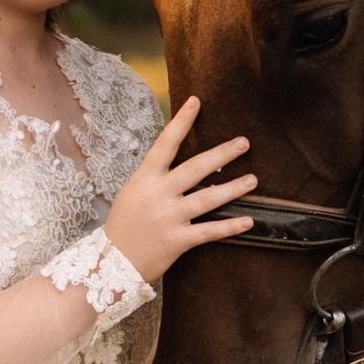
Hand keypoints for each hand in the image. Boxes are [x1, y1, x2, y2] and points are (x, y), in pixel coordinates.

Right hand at [101, 97, 255, 284]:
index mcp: (144, 179)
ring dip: (233, 188)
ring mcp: (168, 218)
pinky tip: (248, 220)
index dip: (181, 122)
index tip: (196, 102)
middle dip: (222, 154)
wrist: (110, 262)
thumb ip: (155, 177)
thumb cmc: (123, 225)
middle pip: (195, 168)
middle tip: (244, 142)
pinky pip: (208, 231)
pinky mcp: (177, 241)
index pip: (165, 144)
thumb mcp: (133, 192)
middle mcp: (158, 195)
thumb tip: (177, 159)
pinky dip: (230, 227)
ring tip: (253, 179)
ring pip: (207, 199)